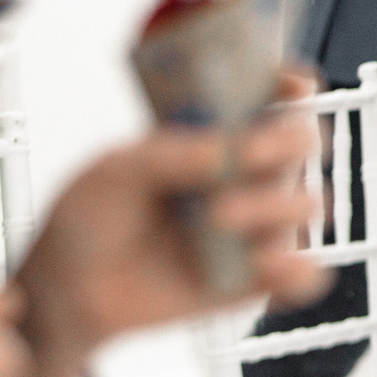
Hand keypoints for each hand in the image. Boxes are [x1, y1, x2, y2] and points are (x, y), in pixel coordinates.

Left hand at [8, 77, 327, 376]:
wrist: (67, 292)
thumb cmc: (89, 218)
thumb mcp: (116, 169)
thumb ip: (172, 153)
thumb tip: (228, 151)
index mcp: (219, 135)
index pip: (279, 96)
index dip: (295, 83)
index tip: (288, 83)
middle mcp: (247, 175)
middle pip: (307, 144)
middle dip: (290, 143)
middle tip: (251, 152)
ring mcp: (255, 228)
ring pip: (310, 206)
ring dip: (275, 205)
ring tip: (218, 217)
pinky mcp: (254, 280)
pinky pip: (305, 276)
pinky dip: (299, 270)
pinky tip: (263, 265)